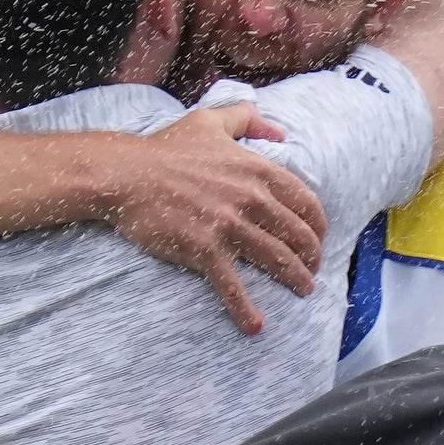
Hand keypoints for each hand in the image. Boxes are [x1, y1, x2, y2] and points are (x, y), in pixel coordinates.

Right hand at [108, 104, 327, 335]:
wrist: (125, 175)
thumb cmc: (166, 149)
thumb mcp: (209, 121)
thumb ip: (246, 118)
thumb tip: (278, 130)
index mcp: (258, 170)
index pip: (306, 203)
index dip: (318, 225)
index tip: (318, 237)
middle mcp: (251, 199)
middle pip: (298, 235)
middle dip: (311, 256)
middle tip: (312, 268)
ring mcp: (230, 227)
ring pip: (278, 260)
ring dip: (296, 279)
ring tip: (303, 290)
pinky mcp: (206, 251)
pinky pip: (233, 286)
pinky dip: (246, 309)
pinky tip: (255, 326)